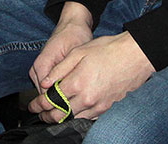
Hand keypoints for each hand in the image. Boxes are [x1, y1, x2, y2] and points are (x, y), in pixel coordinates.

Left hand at [27, 31, 154, 122]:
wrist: (135, 55)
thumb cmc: (107, 50)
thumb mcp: (79, 52)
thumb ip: (60, 69)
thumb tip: (44, 83)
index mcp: (77, 83)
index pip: (51, 100)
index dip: (39, 105)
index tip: (32, 106)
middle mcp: (87, 98)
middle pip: (61, 114)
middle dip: (47, 116)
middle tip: (39, 115)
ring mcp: (99, 105)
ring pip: (74, 118)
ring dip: (61, 118)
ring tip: (52, 116)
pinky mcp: (108, 108)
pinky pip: (88, 118)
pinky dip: (77, 117)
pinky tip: (73, 114)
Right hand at [29, 4, 93, 99]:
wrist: (71, 25)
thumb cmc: (73, 35)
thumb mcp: (74, 54)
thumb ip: (67, 73)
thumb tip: (66, 91)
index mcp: (42, 64)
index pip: (45, 93)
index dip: (59, 102)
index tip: (72, 105)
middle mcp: (36, 68)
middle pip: (44, 95)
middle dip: (59, 100)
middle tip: (76, 102)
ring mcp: (38, 70)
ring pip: (46, 93)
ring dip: (59, 96)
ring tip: (74, 95)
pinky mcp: (43, 71)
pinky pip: (48, 87)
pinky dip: (58, 90)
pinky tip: (70, 89)